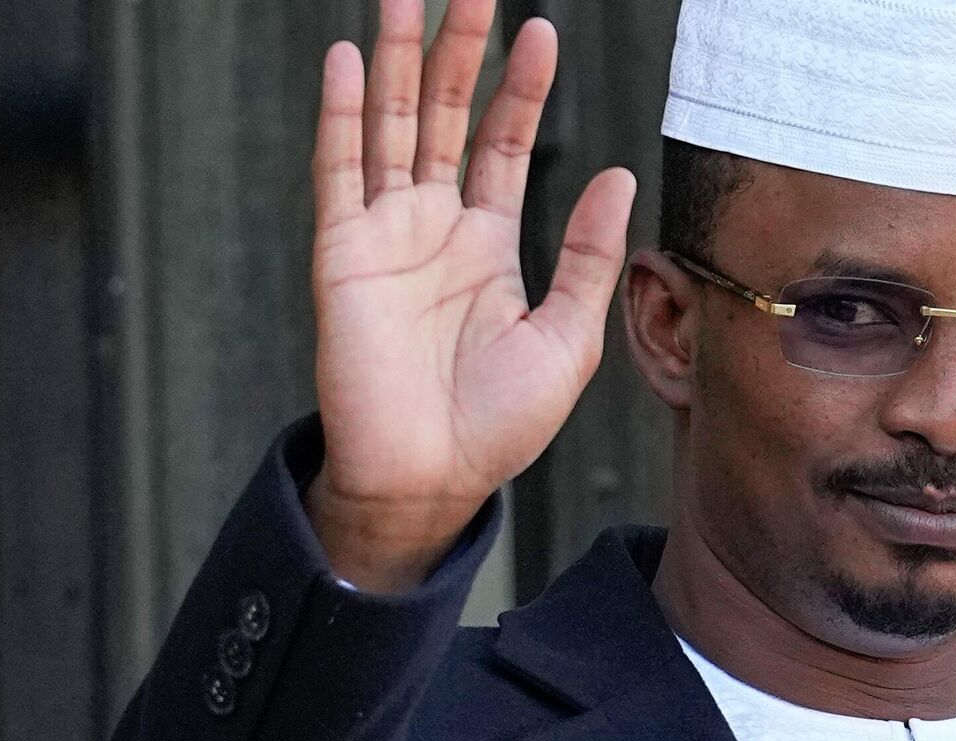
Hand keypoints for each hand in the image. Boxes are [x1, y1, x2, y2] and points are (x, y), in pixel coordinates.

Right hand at [305, 0, 635, 591]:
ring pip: (392, 127)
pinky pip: (340, 170)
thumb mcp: (567, 336)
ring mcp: (385, 235)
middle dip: (459, 52)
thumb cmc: (498, 425)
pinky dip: (343, 115)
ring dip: (399, 62)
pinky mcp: (343, 254)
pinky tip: (351, 60)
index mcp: (487, 244)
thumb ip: (587, 255)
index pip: (503, 143)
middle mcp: (434, 227)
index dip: (520, 88)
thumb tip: (615, 174)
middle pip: (446, 117)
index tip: (541, 31)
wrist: (431, 480)